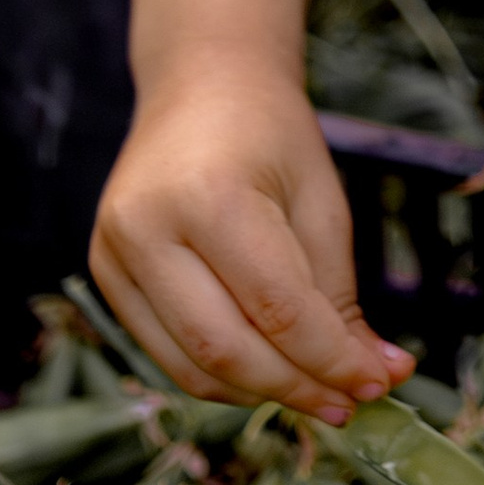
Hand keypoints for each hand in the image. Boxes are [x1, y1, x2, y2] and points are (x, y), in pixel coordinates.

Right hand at [90, 48, 412, 416]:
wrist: (201, 83)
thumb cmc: (270, 132)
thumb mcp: (320, 200)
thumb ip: (338, 295)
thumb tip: (375, 374)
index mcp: (211, 194)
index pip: (277, 308)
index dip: (331, 359)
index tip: (379, 382)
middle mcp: (148, 228)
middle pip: (226, 348)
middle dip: (297, 387)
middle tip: (352, 401)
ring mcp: (114, 254)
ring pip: (190, 366)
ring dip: (260, 393)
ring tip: (316, 393)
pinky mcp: (104, 274)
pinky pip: (166, 352)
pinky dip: (220, 375)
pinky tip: (266, 371)